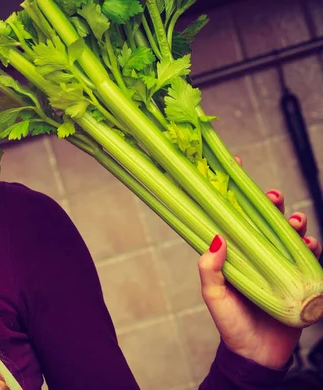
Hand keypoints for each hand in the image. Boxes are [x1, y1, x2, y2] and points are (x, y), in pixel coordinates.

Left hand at [198, 189, 321, 369]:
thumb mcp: (214, 297)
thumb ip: (210, 271)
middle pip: (263, 220)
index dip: (233, 192)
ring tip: (294, 221)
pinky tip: (310, 243)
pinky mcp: (298, 279)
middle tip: (272, 197)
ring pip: (287, 234)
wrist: (258, 355)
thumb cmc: (231, 323)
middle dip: (269, 204)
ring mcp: (277, 265)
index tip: (235, 167)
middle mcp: (255, 254)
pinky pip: (308, 257)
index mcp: (233, 253)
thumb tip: (215, 240)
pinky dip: (311, 246)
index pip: (232, 217)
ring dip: (293, 222)